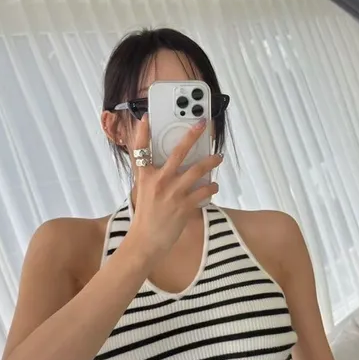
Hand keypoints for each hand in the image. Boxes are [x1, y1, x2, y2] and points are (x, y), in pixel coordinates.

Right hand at [128, 115, 222, 259]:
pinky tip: (214, 185)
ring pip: (197, 170)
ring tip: (218, 157)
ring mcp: (172, 193)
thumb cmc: (145, 217)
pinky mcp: (184, 206)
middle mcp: (159, 181)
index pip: (140, 150)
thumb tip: (167, 164)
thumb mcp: (143, 192)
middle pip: (178, 152)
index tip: (146, 118)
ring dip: (211, 161)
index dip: (141, 132)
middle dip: (192, 136)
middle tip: (202, 125)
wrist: (146, 241)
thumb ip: (153, 176)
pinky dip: (211, 187)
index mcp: (145, 176)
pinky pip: (203, 192)